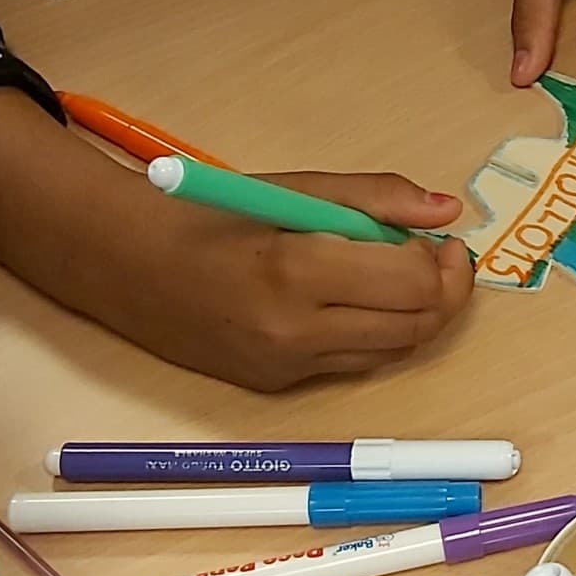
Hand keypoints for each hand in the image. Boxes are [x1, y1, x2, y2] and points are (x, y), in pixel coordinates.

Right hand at [0, 90, 472, 390]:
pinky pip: (357, 365)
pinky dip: (377, 335)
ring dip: (416, 318)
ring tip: (403, 279)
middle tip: (441, 261)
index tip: (444, 242)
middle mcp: (297, 331)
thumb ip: (376, 198)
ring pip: (393, 352)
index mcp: (296, 270)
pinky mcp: (282, 387)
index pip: (411, 284)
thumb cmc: (209, 215)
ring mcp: (289, 367)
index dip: (444, 265)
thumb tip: (447, 210)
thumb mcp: (292, 189)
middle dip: (444, 295)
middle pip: (414, 328)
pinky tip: (363, 305)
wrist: (128, 267)